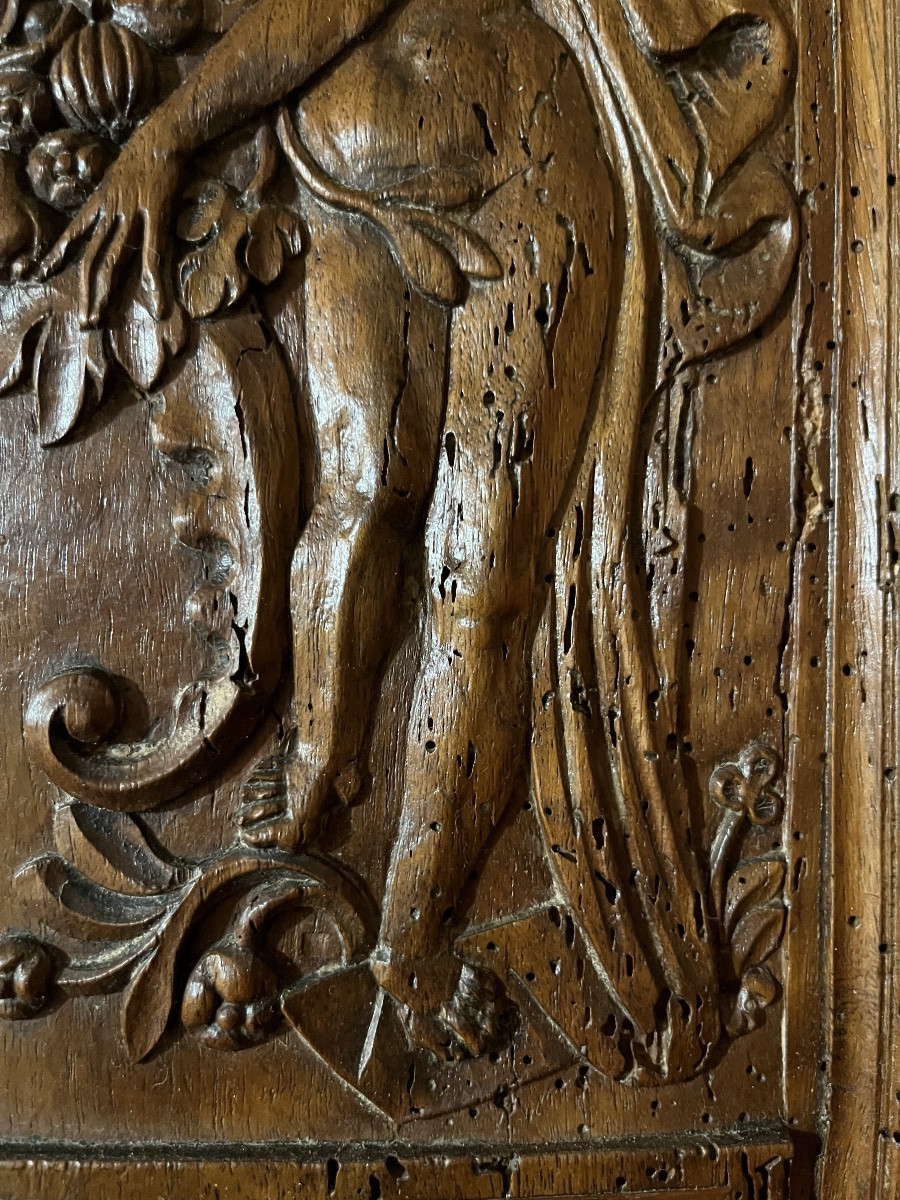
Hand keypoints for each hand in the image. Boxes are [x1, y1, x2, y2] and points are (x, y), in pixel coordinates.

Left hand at [39, 124, 181, 325]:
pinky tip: (157, 304)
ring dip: (103, 294)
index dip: (56, 256)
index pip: (73, 235)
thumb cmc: (146, 157)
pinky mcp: (156, 215)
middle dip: (85, 292)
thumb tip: (113, 218)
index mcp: (99, 203)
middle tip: (83, 323)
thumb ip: (114, 201)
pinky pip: (153, 253)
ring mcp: (131, 215)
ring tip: (98, 320)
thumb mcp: (120, 179)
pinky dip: (155, 281)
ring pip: (111, 260)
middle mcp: (109, 212)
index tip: (40, 274)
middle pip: (91, 259)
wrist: (164, 135)